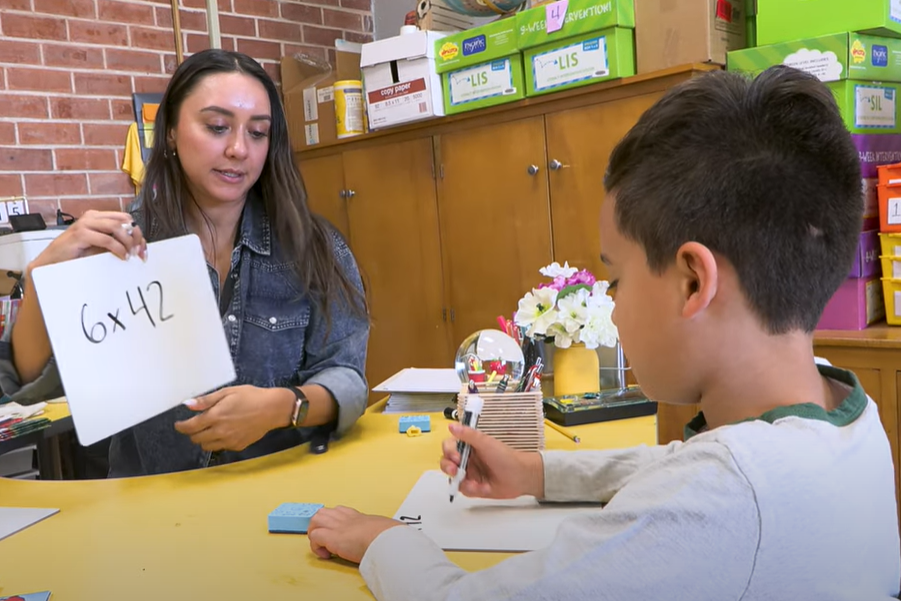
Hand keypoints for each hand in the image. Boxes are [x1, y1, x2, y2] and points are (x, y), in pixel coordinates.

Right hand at [27, 210, 145, 274]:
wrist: (53, 261)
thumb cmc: (76, 254)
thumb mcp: (101, 247)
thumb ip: (116, 243)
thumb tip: (138, 246)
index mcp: (98, 217)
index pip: (125, 218)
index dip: (137, 232)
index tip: (143, 248)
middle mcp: (92, 217)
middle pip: (124, 221)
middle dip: (135, 237)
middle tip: (139, 252)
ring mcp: (85, 224)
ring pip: (116, 227)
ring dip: (127, 242)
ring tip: (129, 255)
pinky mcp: (80, 234)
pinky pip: (106, 239)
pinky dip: (117, 248)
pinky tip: (121, 256)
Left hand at [174, 385, 289, 451]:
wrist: (272, 409)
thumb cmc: (251, 396)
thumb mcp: (227, 392)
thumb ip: (206, 400)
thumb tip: (188, 405)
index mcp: (215, 416)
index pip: (190, 427)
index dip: (181, 427)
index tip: (179, 424)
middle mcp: (220, 431)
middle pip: (196, 439)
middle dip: (192, 432)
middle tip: (196, 424)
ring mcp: (229, 441)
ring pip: (207, 446)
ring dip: (204, 439)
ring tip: (210, 429)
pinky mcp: (238, 446)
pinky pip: (221, 447)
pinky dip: (218, 441)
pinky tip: (225, 432)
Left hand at [308, 506, 403, 563]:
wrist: (384, 538)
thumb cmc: (387, 535)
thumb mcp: (384, 528)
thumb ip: (382, 529)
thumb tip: (395, 533)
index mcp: (357, 516)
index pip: (339, 511)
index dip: (334, 521)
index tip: (338, 532)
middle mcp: (344, 518)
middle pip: (323, 512)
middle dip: (320, 525)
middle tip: (325, 540)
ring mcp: (336, 526)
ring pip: (315, 520)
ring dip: (315, 533)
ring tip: (322, 546)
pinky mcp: (331, 537)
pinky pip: (314, 537)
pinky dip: (316, 547)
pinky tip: (327, 555)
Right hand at [440, 423, 544, 499]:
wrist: (521, 477)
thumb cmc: (505, 457)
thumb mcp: (486, 443)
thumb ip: (468, 435)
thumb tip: (451, 425)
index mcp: (468, 446)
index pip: (449, 446)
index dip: (449, 451)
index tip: (456, 456)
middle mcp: (466, 459)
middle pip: (446, 463)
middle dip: (448, 467)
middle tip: (455, 471)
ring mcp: (469, 474)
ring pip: (453, 478)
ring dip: (461, 481)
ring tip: (474, 483)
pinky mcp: (474, 488)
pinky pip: (464, 490)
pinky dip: (471, 489)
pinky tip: (482, 488)